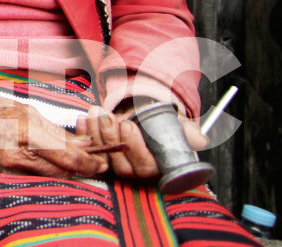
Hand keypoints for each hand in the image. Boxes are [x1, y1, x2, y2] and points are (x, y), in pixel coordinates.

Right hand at [0, 93, 107, 178]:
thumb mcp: (25, 111)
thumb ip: (56, 131)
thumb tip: (84, 145)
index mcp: (24, 133)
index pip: (70, 158)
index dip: (92, 162)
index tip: (102, 159)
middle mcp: (18, 157)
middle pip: (66, 172)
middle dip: (84, 168)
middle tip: (95, 159)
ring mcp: (10, 170)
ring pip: (54, 178)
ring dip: (69, 171)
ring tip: (75, 158)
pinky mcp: (5, 177)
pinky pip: (38, 179)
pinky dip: (51, 172)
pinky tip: (53, 162)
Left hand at [80, 107, 207, 180]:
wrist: (146, 115)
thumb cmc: (164, 124)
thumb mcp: (180, 126)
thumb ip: (189, 133)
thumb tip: (199, 140)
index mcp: (159, 170)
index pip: (146, 167)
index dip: (134, 147)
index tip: (128, 125)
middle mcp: (138, 173)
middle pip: (122, 165)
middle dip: (112, 137)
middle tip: (109, 116)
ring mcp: (118, 167)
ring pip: (104, 158)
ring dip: (97, 133)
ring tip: (98, 112)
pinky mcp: (102, 159)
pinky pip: (91, 152)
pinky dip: (85, 134)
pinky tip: (84, 118)